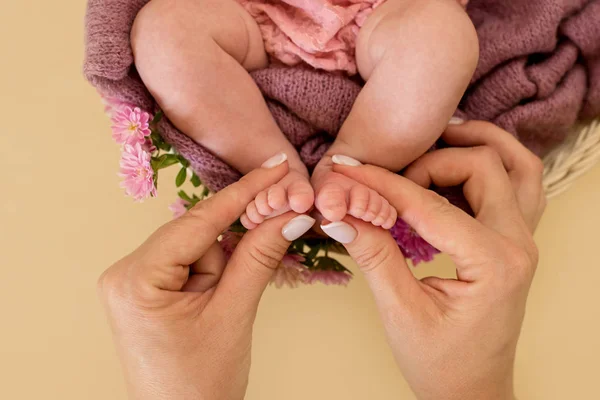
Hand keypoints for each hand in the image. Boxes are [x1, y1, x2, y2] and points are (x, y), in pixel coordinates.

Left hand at [97, 156, 314, 399]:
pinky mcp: (145, 289)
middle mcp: (125, 273)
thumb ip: (260, 257)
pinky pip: (188, 262)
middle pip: (197, 232)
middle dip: (234, 243)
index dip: (244, 192)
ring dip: (223, 266)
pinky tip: (220, 298)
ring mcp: (132, 281)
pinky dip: (213, 271)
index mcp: (136, 279)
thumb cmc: (200, 383)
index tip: (275, 166)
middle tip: (276, 228)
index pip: (200, 222)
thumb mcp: (234, 314)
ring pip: (196, 247)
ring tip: (224, 308)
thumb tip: (291, 214)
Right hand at [324, 121, 545, 399]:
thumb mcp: (400, 311)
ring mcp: (524, 240)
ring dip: (476, 146)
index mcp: (493, 263)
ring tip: (433, 141)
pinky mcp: (516, 241)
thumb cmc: (440, 361)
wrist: (472, 390)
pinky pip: (519, 185)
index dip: (381, 183)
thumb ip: (373, 254)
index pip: (429, 204)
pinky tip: (453, 168)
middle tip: (389, 178)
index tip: (346, 171)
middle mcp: (518, 244)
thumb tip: (338, 211)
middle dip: (430, 161)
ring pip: (516, 165)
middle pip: (484, 165)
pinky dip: (491, 164)